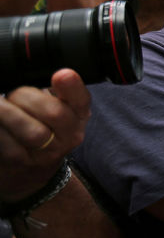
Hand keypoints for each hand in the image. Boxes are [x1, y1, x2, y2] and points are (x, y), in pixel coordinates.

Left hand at [0, 69, 90, 202]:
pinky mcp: (26, 163)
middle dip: (25, 97)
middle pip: (54, 113)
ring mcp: (50, 152)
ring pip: (33, 132)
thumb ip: (51, 90)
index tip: (61, 75)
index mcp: (78, 113)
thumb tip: (32, 70)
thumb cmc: (41, 125)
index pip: (81, 99)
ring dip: (8, 114)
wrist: (32, 168)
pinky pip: (10, 146)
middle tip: (11, 95)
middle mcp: (71, 134)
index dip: (73, 87)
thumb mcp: (53, 105)